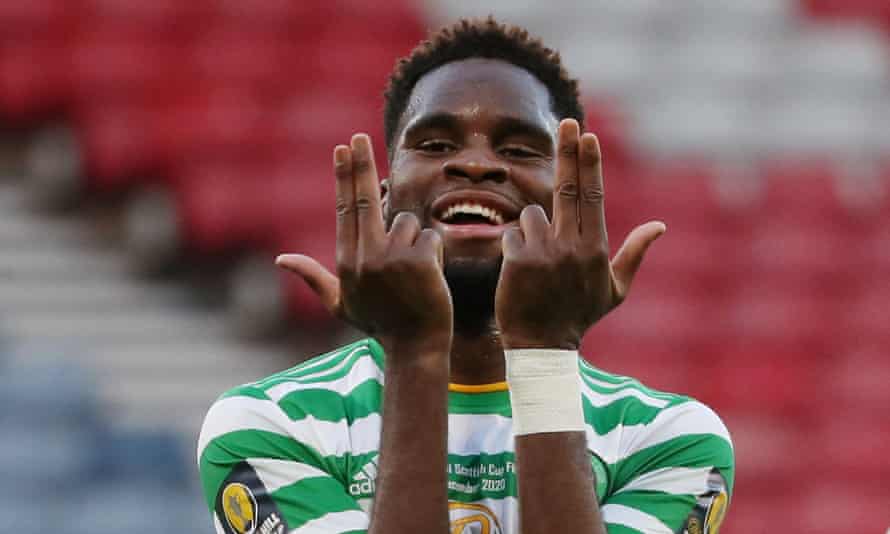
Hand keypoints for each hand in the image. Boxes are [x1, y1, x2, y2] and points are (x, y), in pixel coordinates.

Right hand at [276, 134, 452, 350]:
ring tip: (414, 275)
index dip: (344, 177)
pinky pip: (430, 237)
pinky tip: (430, 278)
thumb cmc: (379, 323)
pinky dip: (435, 253)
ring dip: (415, 242)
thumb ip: (313, 277)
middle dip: (361, 163)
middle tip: (359, 136)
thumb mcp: (340, 303)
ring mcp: (391, 257)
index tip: (342, 150)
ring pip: (408, 223)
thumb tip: (280, 259)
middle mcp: (365, 256)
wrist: (414, 345)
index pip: (345, 209)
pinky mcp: (418, 260)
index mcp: (347, 261)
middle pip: (365, 198)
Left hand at [495, 119, 664, 348]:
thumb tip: (660, 225)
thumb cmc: (578, 315)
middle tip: (568, 122)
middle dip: (569, 151)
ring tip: (536, 267)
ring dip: (532, 232)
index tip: (587, 135)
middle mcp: (572, 246)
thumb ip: (635, 254)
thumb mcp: (614, 290)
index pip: (593, 196)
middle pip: (569, 188)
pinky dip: (513, 247)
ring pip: (532, 216)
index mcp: (595, 249)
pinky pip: (511, 234)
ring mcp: (544, 251)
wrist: (542, 346)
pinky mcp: (518, 259)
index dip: (590, 164)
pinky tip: (519, 273)